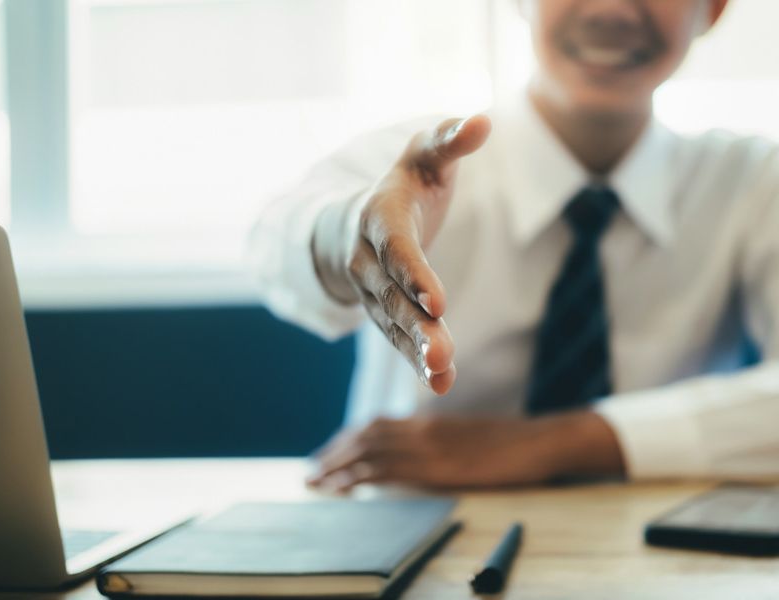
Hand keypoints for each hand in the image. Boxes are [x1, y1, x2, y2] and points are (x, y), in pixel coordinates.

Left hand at [306, 412, 624, 491]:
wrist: (539, 440)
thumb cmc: (509, 443)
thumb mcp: (466, 437)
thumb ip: (437, 442)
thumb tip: (414, 455)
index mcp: (429, 422)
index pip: (376, 425)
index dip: (348, 439)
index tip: (329, 454)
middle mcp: (422, 429)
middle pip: (365, 436)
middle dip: (335, 453)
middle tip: (313, 472)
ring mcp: (429, 446)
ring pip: (369, 451)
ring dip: (338, 465)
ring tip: (317, 481)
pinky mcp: (438, 466)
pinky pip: (388, 468)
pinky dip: (360, 476)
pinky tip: (344, 486)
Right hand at [312, 115, 491, 394]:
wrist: (351, 223)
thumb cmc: (401, 185)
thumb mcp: (423, 157)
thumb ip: (450, 141)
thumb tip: (483, 120)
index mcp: (380, 217)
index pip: (395, 248)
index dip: (413, 274)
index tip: (438, 302)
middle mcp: (369, 259)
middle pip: (391, 296)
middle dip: (416, 326)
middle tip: (441, 354)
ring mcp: (372, 290)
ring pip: (392, 323)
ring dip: (415, 350)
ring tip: (442, 374)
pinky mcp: (383, 312)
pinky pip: (398, 338)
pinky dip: (417, 361)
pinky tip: (442, 383)